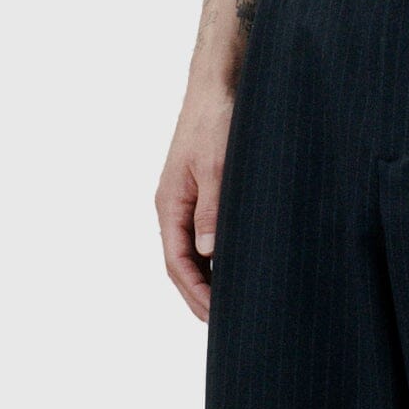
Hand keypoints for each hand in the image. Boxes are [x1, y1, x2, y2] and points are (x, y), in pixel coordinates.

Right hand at [156, 90, 234, 320]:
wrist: (220, 83)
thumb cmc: (216, 119)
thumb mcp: (218, 165)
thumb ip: (212, 209)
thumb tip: (209, 252)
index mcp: (170, 203)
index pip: (177, 263)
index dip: (195, 293)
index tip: (216, 318)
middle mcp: (175, 205)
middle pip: (182, 263)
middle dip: (201, 295)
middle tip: (227, 324)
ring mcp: (188, 199)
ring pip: (194, 250)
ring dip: (210, 278)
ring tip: (234, 304)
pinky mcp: (204, 190)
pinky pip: (206, 233)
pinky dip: (219, 255)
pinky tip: (238, 266)